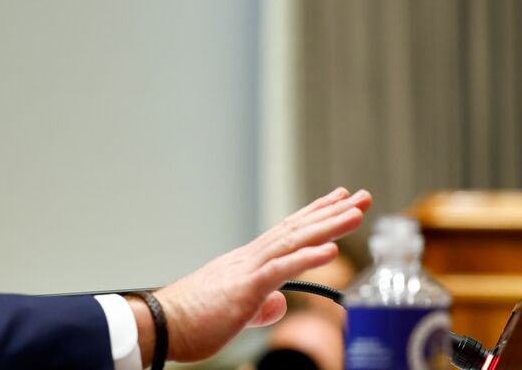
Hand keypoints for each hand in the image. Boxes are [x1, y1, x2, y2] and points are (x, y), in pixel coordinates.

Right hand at [146, 187, 370, 362]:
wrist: (159, 324)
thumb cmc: (191, 320)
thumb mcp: (235, 313)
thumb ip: (259, 306)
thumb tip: (279, 304)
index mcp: (246, 263)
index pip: (287, 234)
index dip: (315, 216)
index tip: (339, 201)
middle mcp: (249, 258)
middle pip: (296, 229)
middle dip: (331, 212)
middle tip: (361, 197)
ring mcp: (247, 270)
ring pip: (293, 241)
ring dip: (327, 226)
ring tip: (356, 213)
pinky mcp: (244, 288)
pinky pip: (280, 270)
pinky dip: (307, 257)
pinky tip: (331, 249)